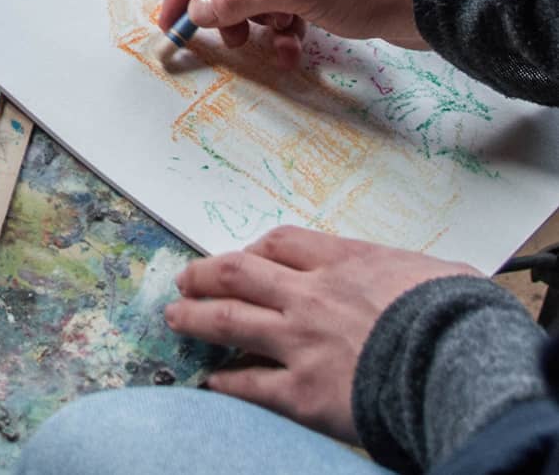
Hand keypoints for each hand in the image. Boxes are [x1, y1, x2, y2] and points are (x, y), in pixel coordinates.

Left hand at [165, 226, 478, 441]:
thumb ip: (405, 274)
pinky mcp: (304, 393)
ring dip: (195, 318)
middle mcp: (310, 296)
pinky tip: (210, 382)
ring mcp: (301, 342)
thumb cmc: (462, 318)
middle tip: (185, 279)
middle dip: (204, 274)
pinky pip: (251, 385)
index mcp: (344, 262)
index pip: (281, 243)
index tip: (241, 257)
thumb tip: (415, 280)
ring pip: (228, 321)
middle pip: (237, 273)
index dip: (254, 249)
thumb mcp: (435, 273)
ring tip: (175, 317)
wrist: (462, 365)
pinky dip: (226, 383)